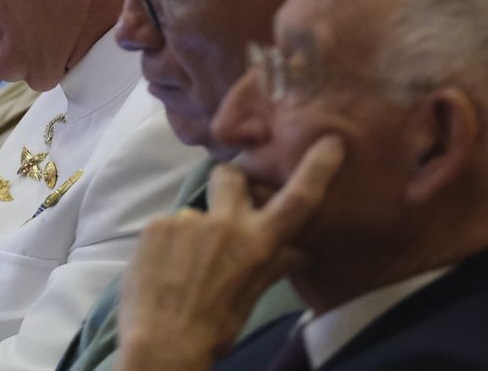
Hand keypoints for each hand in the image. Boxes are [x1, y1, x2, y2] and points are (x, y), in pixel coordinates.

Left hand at [116, 138, 344, 370]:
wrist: (161, 345)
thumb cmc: (212, 329)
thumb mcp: (250, 298)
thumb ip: (271, 264)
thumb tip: (302, 249)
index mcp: (258, 245)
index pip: (296, 200)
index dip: (316, 169)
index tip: (329, 142)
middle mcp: (225, 224)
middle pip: (230, 176)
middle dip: (230, 182)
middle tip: (224, 206)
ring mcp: (188, 220)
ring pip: (195, 211)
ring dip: (193, 230)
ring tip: (182, 266)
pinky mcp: (157, 224)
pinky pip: (167, 226)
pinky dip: (167, 244)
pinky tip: (164, 270)